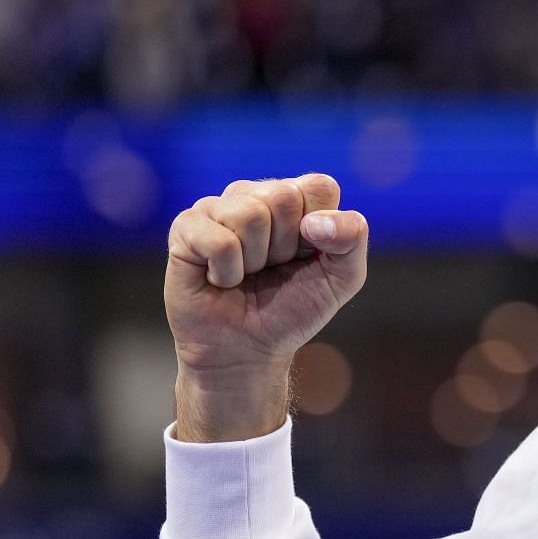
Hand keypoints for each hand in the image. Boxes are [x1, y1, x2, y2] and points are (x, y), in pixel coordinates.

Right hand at [164, 174, 368, 439]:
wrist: (247, 351)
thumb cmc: (293, 309)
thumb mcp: (342, 278)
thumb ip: (352, 238)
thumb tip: (316, 221)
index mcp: (294, 198)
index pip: (318, 186)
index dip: (320, 231)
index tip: (306, 256)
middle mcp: (254, 194)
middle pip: (283, 197)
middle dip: (285, 246)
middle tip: (272, 268)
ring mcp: (216, 208)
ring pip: (248, 215)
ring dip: (255, 260)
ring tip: (246, 274)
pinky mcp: (185, 228)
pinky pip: (219, 241)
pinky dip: (227, 272)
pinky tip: (221, 280)